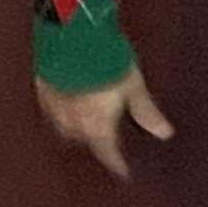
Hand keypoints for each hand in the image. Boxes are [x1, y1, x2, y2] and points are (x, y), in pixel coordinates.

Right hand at [36, 65, 175, 179]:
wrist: (70, 35)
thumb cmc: (105, 61)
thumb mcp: (134, 87)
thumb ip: (146, 112)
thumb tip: (164, 133)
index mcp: (95, 126)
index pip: (107, 154)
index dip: (117, 164)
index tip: (123, 171)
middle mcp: (72, 123)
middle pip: (85, 142)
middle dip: (96, 144)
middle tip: (108, 141)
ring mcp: (54, 107)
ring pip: (66, 128)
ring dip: (78, 129)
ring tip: (89, 122)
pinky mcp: (43, 89)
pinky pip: (53, 110)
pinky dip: (64, 110)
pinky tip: (70, 101)